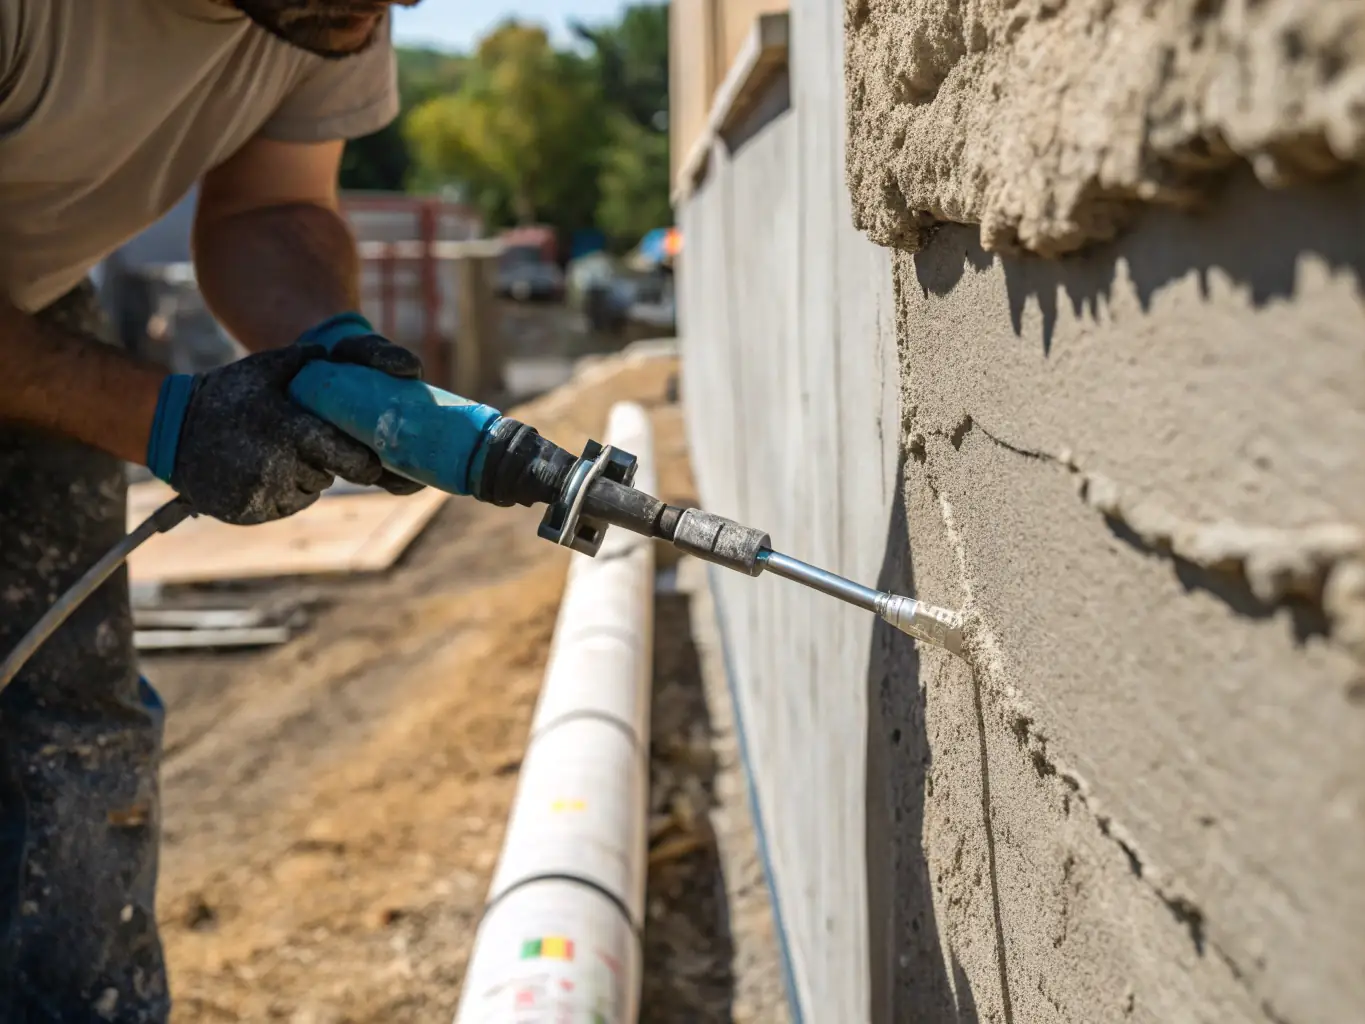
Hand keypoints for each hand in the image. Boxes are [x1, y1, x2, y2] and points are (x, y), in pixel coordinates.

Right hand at [144, 316, 425, 524]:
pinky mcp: (250, 512)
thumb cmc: (226, 395)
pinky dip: (282, 492)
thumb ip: (305, 359)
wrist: (172, 432)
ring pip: (307, 491)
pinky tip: (261, 471)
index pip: (347, 456)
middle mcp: (278, 466)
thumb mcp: (263, 369)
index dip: (364, 462)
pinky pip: (284, 505)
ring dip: (303, 477)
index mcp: (289, 431)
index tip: (372, 461)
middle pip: (327, 475)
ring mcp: (262, 493)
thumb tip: (342, 353)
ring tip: (277, 454)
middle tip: (309, 447)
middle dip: (327, 464)